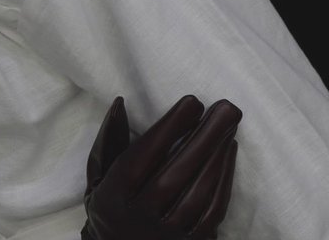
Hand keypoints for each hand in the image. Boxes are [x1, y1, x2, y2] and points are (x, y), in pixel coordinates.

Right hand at [82, 96, 240, 239]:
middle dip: (203, 138)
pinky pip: (213, 210)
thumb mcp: (98, 176)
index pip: (141, 159)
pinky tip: (229, 152)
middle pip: (174, 175)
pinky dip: (224, 179)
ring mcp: (167, 234)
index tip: (192, 102)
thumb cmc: (112, 206)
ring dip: (217, 156)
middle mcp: (139, 218)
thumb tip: (120, 104)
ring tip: (230, 125)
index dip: (168, 130)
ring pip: (197, 193)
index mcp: (113, 197)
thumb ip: (108, 140)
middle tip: (227, 108)